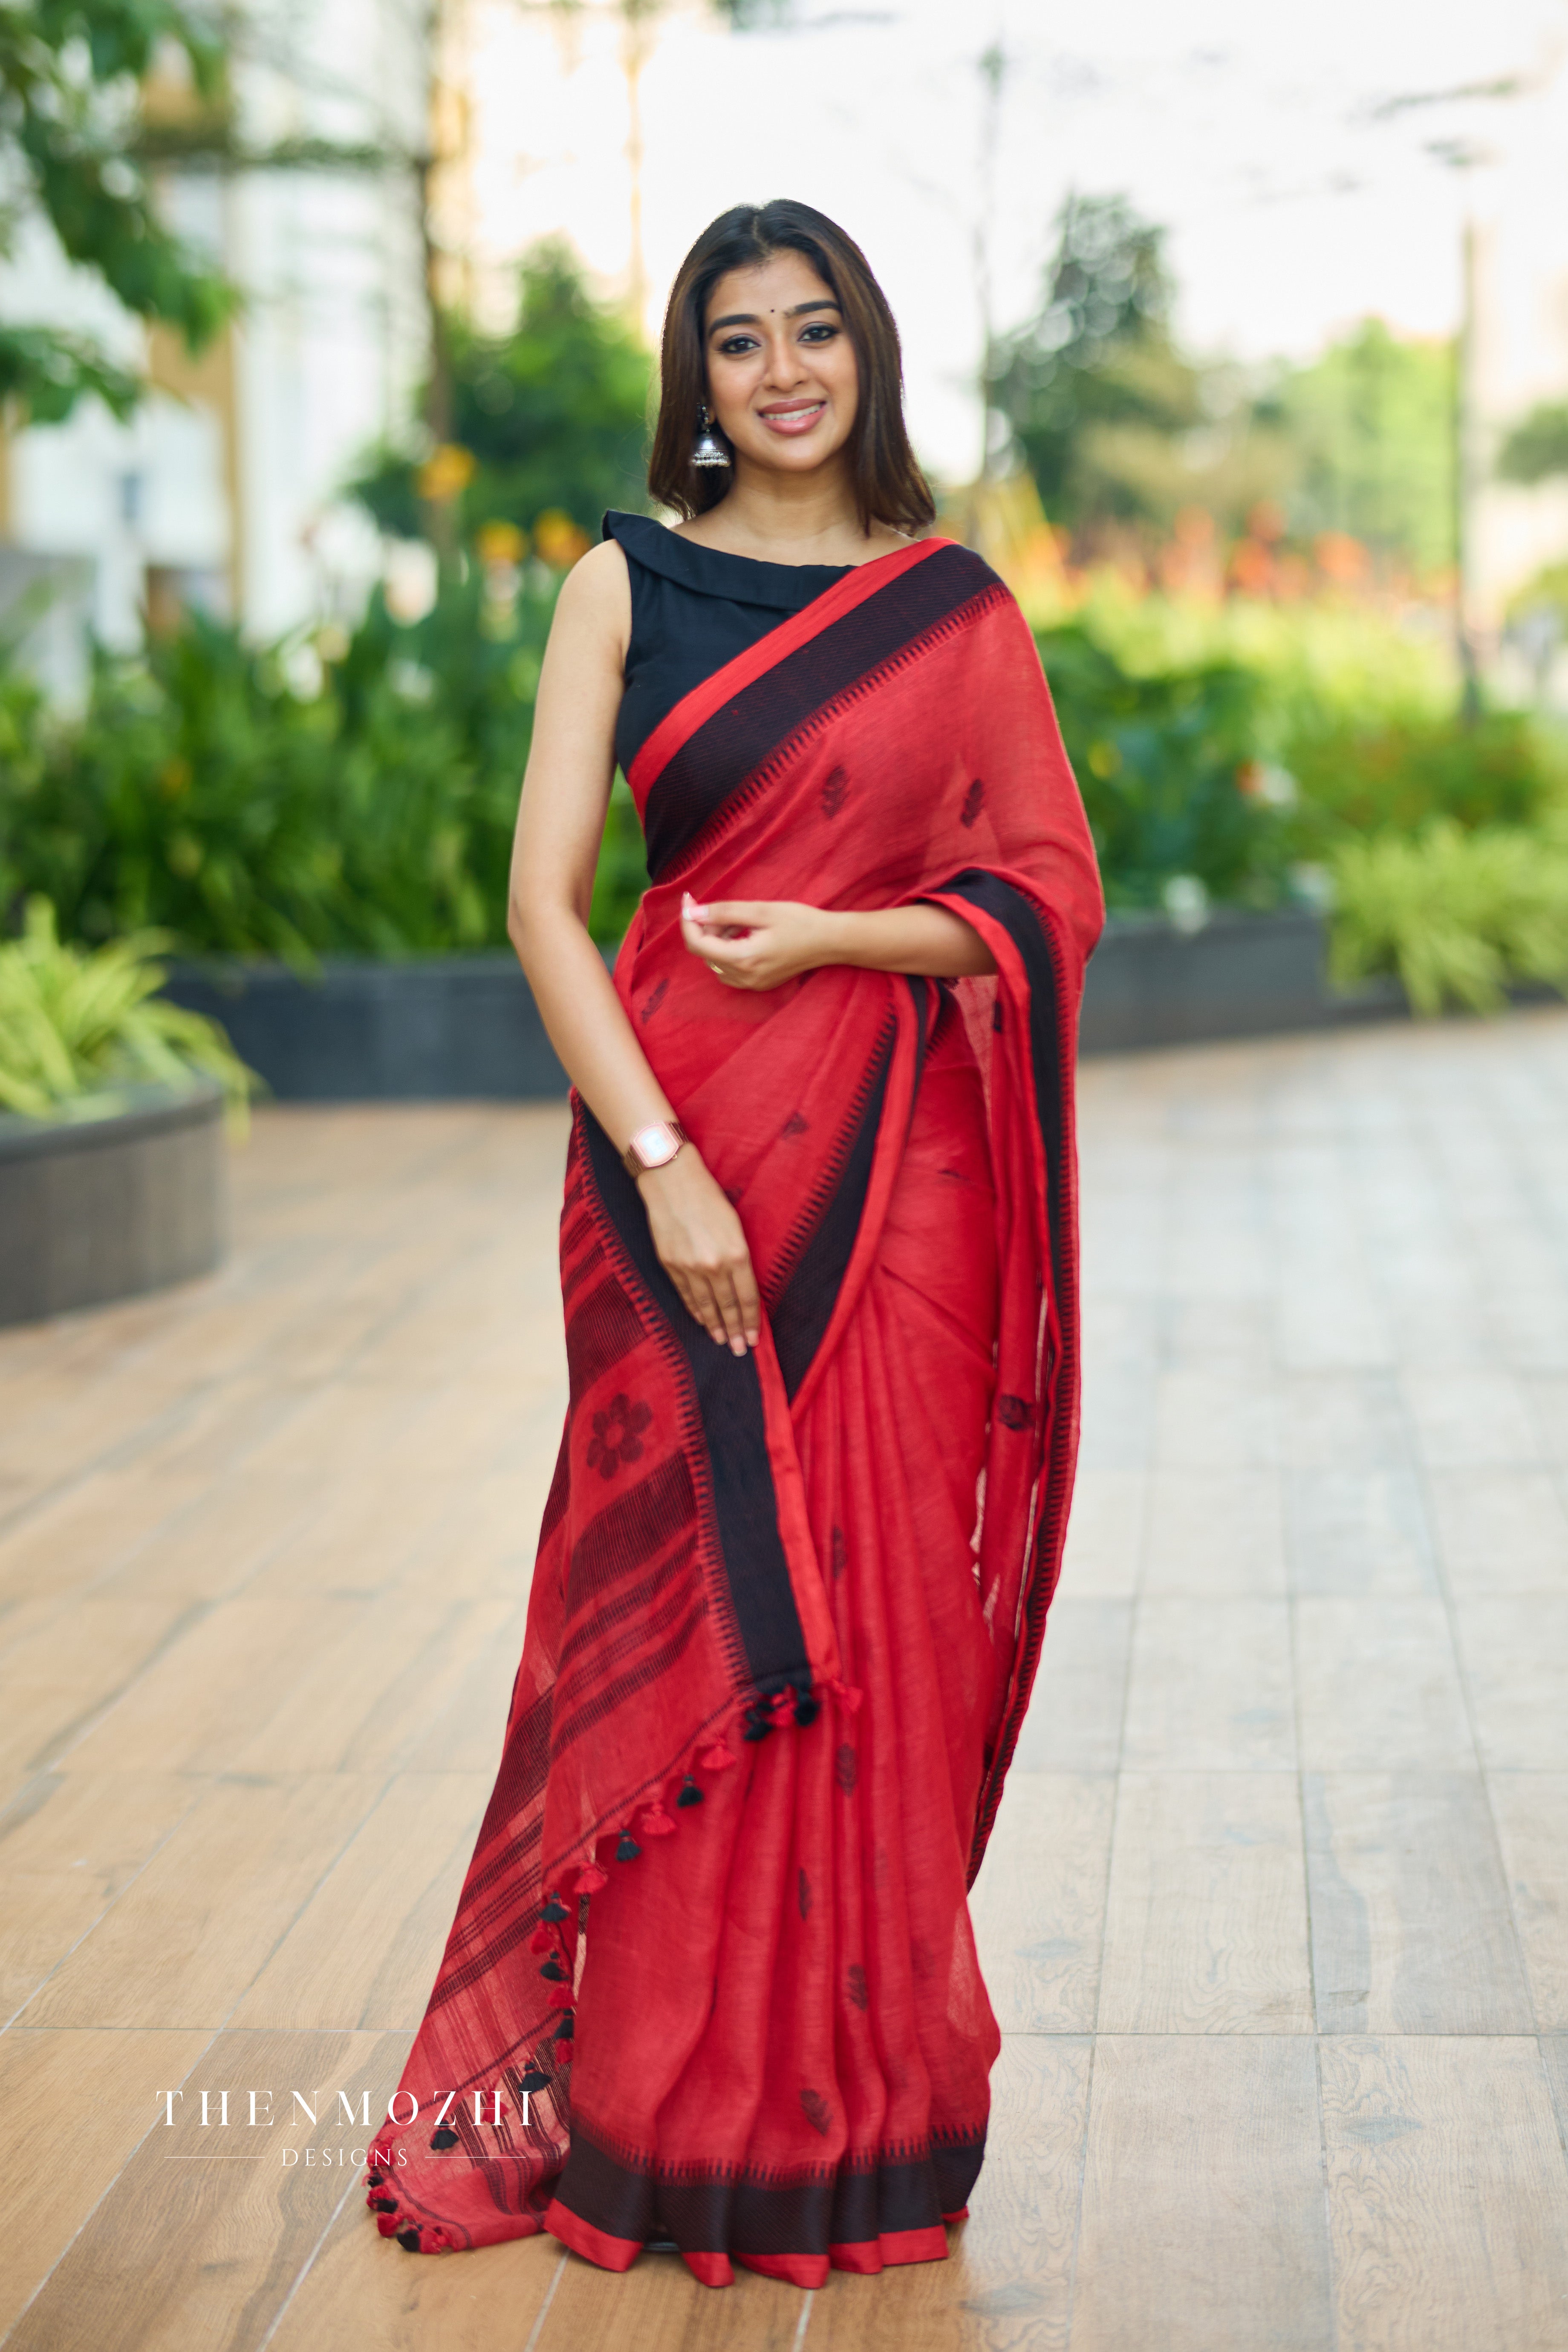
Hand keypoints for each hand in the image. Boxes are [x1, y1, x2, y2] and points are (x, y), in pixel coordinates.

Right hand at [638, 1147, 760, 1353]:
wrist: (672, 1181)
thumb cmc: (709, 1197)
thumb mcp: (735, 1225)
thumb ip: (740, 1257)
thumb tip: (743, 1286)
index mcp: (736, 1253)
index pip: (747, 1297)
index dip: (751, 1321)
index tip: (754, 1339)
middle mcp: (713, 1265)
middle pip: (728, 1307)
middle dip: (735, 1331)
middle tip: (739, 1350)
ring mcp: (689, 1267)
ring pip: (705, 1305)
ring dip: (715, 1326)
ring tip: (721, 1341)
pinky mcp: (670, 1264)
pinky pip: (686, 1294)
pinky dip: (694, 1310)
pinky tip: (701, 1320)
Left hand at [680, 893, 842, 991]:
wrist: (830, 942)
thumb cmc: (800, 922)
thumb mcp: (761, 910)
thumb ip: (724, 912)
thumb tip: (694, 912)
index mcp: (744, 959)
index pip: (698, 943)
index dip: (687, 920)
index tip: (688, 899)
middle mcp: (744, 977)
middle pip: (705, 952)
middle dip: (706, 927)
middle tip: (722, 909)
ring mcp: (751, 984)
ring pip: (715, 961)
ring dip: (717, 939)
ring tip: (738, 922)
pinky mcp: (758, 983)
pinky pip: (729, 969)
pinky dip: (728, 950)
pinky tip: (744, 936)